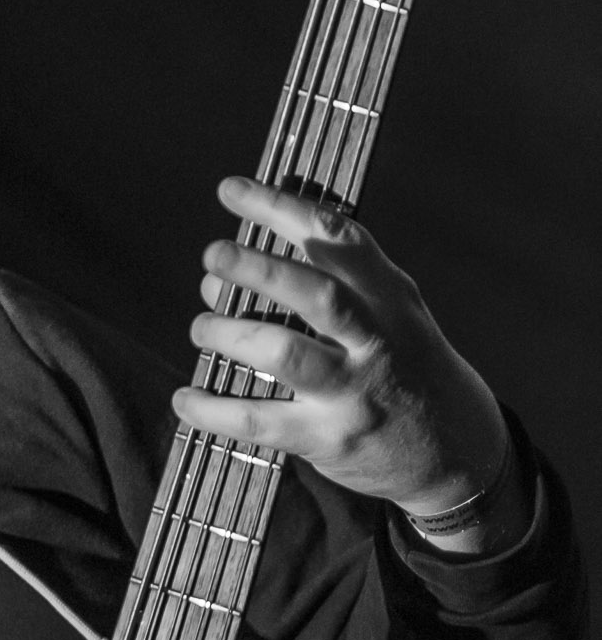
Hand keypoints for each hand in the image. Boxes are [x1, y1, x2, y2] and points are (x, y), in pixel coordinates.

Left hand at [172, 179, 527, 549]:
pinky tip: (186, 398)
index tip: (232, 191)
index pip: (337, 239)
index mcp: (390, 297)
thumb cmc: (401, 367)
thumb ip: (333, 282)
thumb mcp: (391, 313)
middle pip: (315, 293)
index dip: (281, 208)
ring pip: (284, 352)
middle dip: (256, 268)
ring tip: (202, 327)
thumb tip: (234, 262)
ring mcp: (354, 391)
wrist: (454, 449)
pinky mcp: (329, 438)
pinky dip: (213, 408)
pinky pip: (259, 420)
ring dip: (229, 334)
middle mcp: (376, 340)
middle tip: (213, 255)